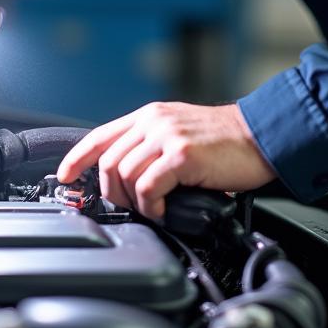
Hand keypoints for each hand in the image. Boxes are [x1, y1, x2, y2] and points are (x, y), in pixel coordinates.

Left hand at [57, 101, 275, 220]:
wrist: (262, 137)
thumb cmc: (226, 143)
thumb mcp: (180, 134)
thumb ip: (153, 147)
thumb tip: (129, 181)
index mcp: (150, 116)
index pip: (100, 135)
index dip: (76, 158)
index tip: (64, 177)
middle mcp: (154, 121)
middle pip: (109, 162)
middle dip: (113, 193)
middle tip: (132, 208)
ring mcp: (167, 136)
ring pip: (125, 175)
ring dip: (134, 203)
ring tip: (153, 210)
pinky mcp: (182, 154)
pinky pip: (148, 187)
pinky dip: (150, 206)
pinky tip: (163, 211)